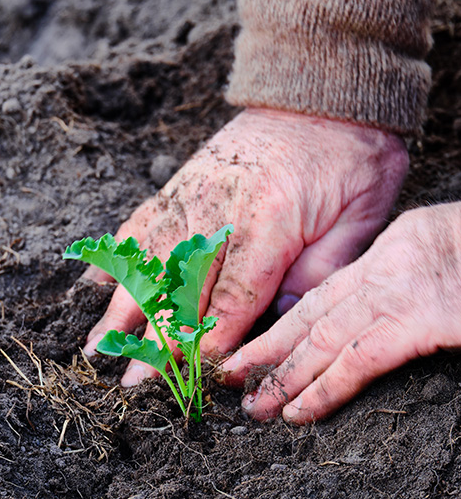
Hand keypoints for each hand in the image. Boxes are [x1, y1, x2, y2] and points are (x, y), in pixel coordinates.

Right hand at [82, 108, 408, 386]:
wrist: (319, 97)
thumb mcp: (361, 215)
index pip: (233, 299)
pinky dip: (117, 254)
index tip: (190, 376)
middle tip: (132, 379)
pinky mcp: (182, 182)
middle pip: (182, 287)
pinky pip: (142, 221)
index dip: (210, 342)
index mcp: (270, 223)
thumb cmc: (349, 156)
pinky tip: (96, 280)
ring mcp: (194, 194)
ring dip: (124, 306)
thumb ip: (321, 270)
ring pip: (150, 260)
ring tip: (98, 341)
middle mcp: (220, 211)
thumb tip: (282, 316)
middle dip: (157, 339)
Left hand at [219, 203, 460, 423]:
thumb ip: (391, 277)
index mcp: (379, 257)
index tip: (253, 346)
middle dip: (265, 349)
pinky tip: (300, 410)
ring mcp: (394, 296)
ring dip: (283, 375)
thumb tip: (368, 306)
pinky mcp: (419, 320)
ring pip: (320, 340)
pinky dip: (325, 387)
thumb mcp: (428, 249)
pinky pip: (359, 359)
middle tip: (230, 375)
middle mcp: (376, 274)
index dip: (280, 324)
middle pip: (306, 317)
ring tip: (253, 402)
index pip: (317, 295)